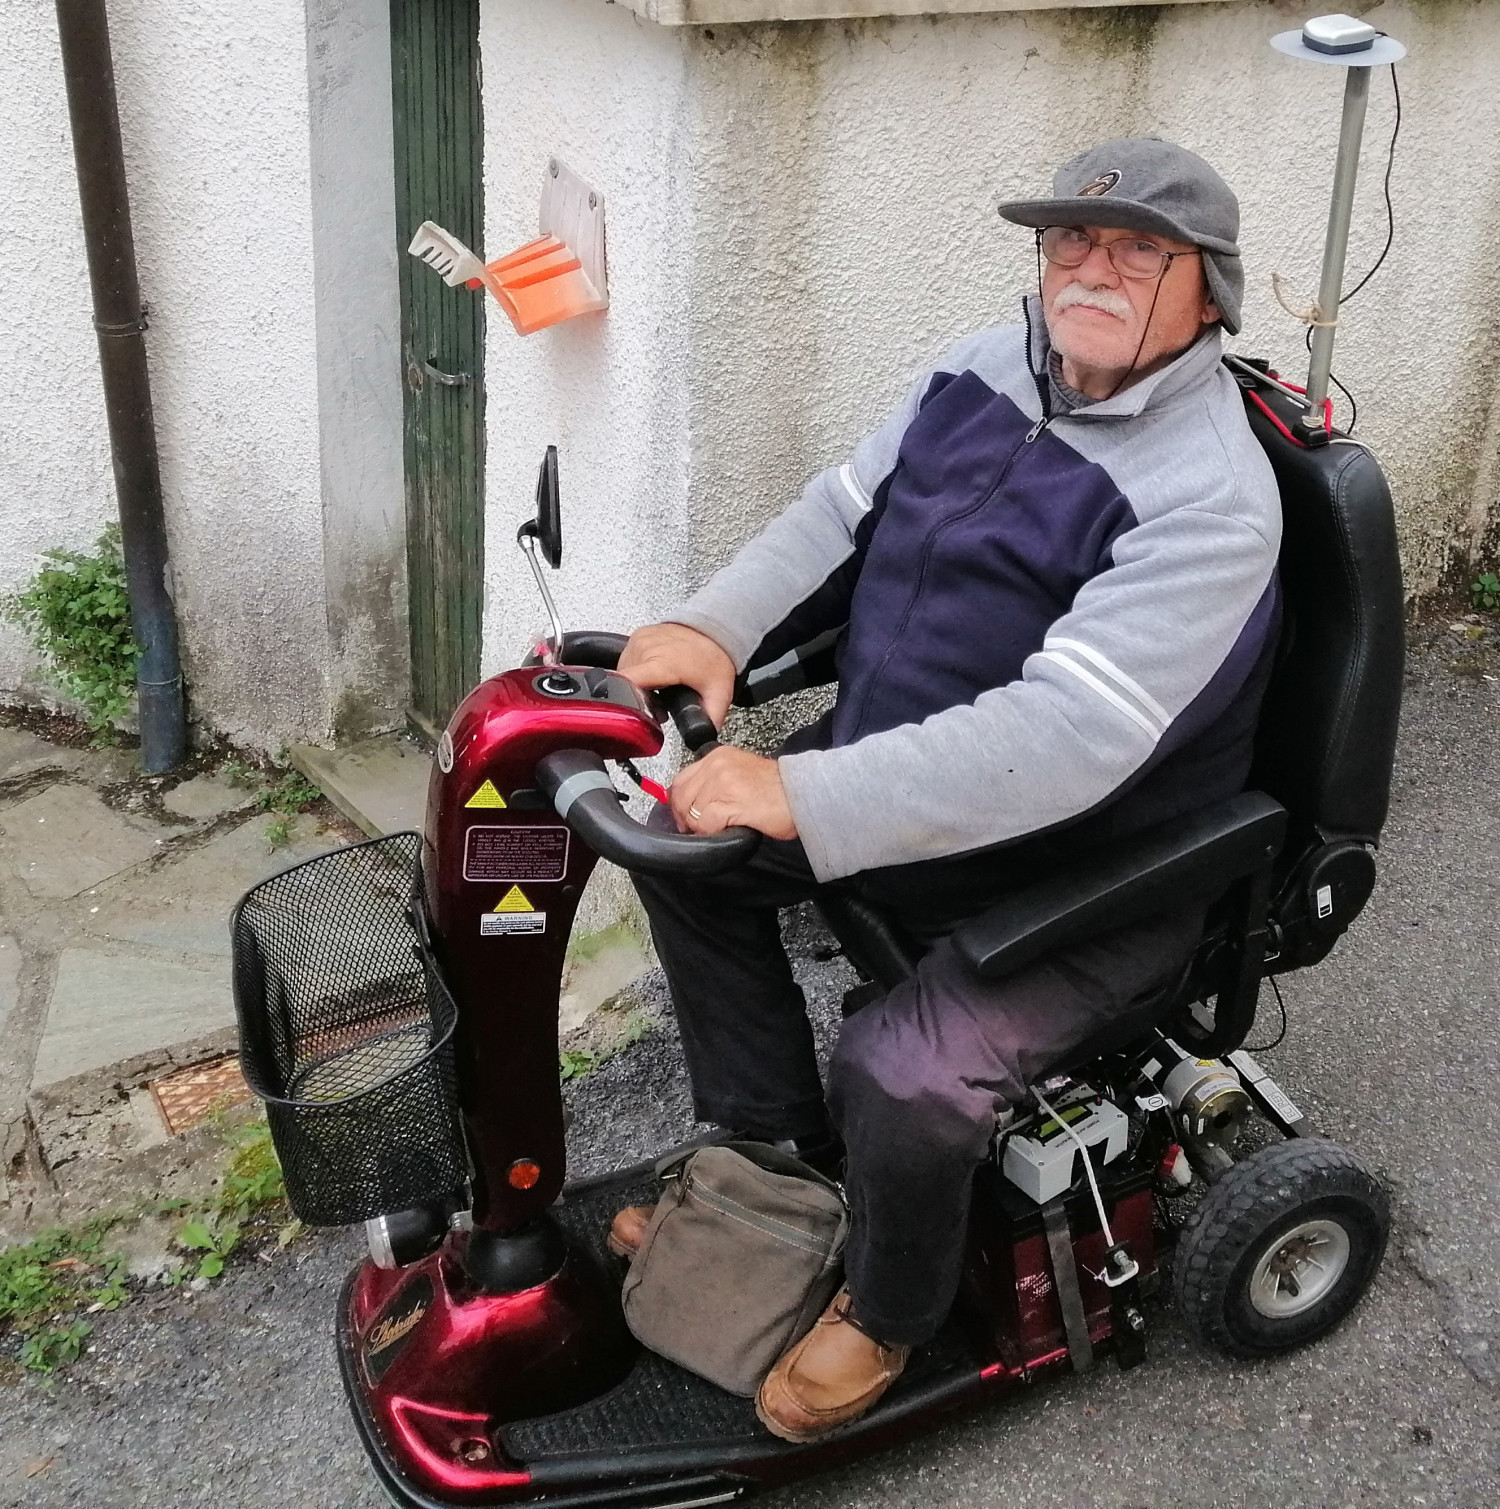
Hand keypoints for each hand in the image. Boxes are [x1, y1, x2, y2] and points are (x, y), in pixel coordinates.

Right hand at [617, 623, 735, 729]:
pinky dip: (637, 673)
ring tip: (658, 687)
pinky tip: (654, 674)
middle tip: (660, 702)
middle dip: (638, 700)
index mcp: (665, 662)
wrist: (714, 632)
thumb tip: (701, 741)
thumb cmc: (714, 659)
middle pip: (625, 685)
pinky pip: (625, 663)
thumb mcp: (719, 695)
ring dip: (636, 687)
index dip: (625, 702)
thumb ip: (709, 721)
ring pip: (623, 675)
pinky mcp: (634, 637)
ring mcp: (639, 640)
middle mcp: (648, 648)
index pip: (628, 682)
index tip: (631, 715)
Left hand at [670, 746, 797, 840]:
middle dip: (687, 818)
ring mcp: (723, 781)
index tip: (687, 818)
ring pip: (692, 812)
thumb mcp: (739, 774)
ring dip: (702, 827)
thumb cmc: (777, 790)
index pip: (680, 781)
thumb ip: (714, 783)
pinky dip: (712, 832)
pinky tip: (728, 829)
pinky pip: (705, 823)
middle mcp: (717, 764)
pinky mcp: (730, 801)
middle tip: (702, 829)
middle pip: (681, 797)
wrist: (804, 795)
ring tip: (721, 828)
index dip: (680, 804)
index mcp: (718, 756)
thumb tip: (691, 806)